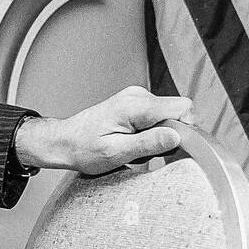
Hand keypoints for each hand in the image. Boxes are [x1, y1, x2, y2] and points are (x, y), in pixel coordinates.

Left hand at [14, 86, 195, 175]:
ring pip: (169, 118)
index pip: (183, 108)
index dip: (184, 130)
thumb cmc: (83, 148)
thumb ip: (148, 143)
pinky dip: (151, 133)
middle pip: (178, 113)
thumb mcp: (115, 153)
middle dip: (170, 136)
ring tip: (134, 146)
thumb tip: (176, 137)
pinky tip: (133, 141)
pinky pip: (158, 118)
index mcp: (134, 105)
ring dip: (159, 137)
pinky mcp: (136, 105)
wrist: (63, 142)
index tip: (170, 148)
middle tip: (145, 150)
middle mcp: (138, 96)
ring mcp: (137, 98)